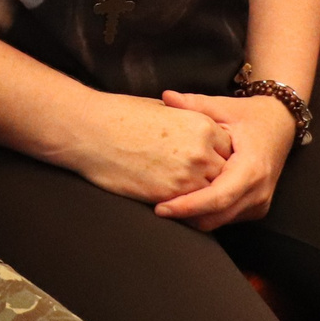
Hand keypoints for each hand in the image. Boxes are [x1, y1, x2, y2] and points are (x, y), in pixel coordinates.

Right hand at [67, 90, 231, 203]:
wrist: (91, 131)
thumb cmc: (121, 116)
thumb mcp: (163, 109)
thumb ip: (187, 121)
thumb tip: (196, 135)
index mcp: (203, 125)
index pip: (228, 149)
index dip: (217, 157)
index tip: (208, 163)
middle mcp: (201, 151)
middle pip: (224, 174)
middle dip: (215, 179)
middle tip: (205, 185)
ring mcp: (187, 175)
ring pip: (211, 195)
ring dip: (204, 198)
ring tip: (196, 201)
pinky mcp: (169, 196)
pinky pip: (190, 210)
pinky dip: (187, 211)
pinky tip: (178, 207)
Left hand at [151, 92, 293, 230]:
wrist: (281, 124)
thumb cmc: (251, 115)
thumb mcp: (223, 107)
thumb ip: (194, 104)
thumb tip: (166, 96)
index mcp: (251, 167)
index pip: (217, 197)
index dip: (188, 206)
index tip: (161, 208)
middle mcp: (259, 190)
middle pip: (216, 216)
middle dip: (186, 216)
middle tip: (158, 208)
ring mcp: (260, 202)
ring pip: (220, 221)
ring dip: (195, 217)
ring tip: (170, 204)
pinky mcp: (257, 208)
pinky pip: (228, 218)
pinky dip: (207, 213)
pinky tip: (190, 201)